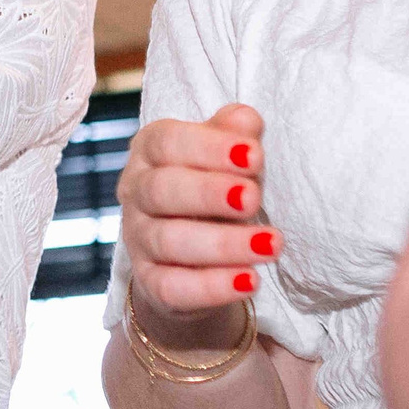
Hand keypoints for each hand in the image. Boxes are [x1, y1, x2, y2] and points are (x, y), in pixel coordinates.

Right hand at [115, 105, 279, 334]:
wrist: (196, 253)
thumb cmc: (216, 188)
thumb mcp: (226, 157)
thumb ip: (234, 135)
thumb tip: (247, 121)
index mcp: (150, 151)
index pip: (167, 143)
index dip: (208, 148)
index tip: (255, 155)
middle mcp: (136, 193)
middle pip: (161, 190)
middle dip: (209, 193)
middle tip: (253, 199)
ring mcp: (138, 240)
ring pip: (169, 241)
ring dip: (223, 244)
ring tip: (272, 245)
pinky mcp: (151, 283)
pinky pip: (174, 287)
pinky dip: (213, 286)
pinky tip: (251, 281)